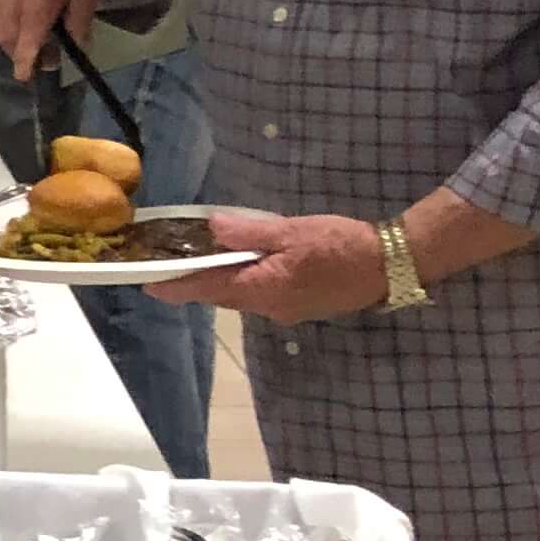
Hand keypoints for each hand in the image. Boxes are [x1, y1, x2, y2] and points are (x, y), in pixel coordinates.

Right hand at [0, 0, 110, 79]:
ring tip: (21, 36)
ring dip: (5, 35)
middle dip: (20, 51)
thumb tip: (75, 49)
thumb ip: (78, 24)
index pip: (24, 44)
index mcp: (36, 6)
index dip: (24, 64)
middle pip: (6, 37)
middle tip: (42, 54)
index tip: (25, 75)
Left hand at [157, 209, 386, 322]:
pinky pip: (261, 296)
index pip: (207, 288)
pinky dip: (246, 282)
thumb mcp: (292, 231)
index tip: (148, 286)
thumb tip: (212, 230)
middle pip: (221, 295)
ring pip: (241, 297)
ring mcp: (285, 310)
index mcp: (262, 288)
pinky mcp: (300, 307)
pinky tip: (246, 266)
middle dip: (195, 283)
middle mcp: (268, 307)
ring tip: (203, 262)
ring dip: (221, 282)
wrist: (390, 264)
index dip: (176, 287)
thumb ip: (249, 233)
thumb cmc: (341, 244)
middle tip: (171, 268)